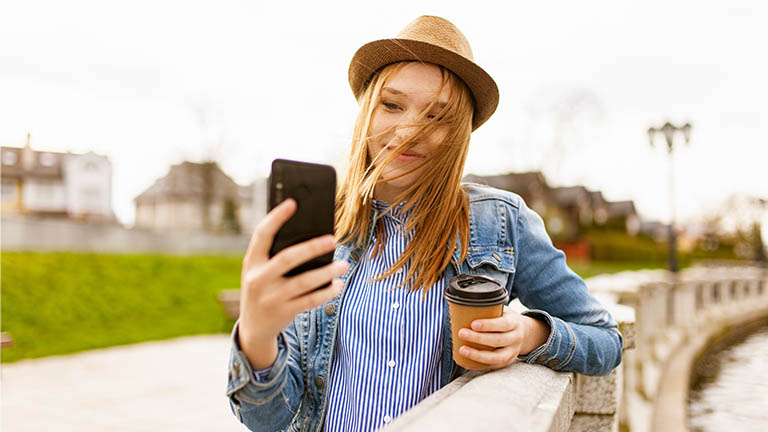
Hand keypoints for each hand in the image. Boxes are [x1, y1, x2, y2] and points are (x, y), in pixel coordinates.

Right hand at [238, 198, 348, 368]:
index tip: (293, 202)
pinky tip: (338, 284)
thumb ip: (275, 254)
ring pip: (304, 282)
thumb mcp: (260, 271)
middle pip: (288, 258)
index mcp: (252, 262)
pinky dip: (326, 292)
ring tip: (344, 264)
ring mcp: (270, 298)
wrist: (253, 328)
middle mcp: (258, 279)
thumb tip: (310, 233)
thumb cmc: (263, 288)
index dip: (276, 217)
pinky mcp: (283, 313)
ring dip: (327, 272)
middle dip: (312, 247)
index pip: (262, 235)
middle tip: (333, 239)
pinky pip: (310, 301)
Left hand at [457, 306, 549, 371]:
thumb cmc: (507, 320)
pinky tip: (464, 362)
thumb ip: (490, 309)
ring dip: (477, 355)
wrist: (525, 334)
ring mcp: (512, 352)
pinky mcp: (506, 362)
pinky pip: (492, 367)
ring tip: (461, 350)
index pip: (503, 324)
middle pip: (498, 340)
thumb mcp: (503, 311)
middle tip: (461, 333)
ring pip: (496, 357)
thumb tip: (463, 306)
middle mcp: (515, 339)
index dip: (488, 325)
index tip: (473, 324)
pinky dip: (477, 365)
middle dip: (478, 338)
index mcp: (514, 323)